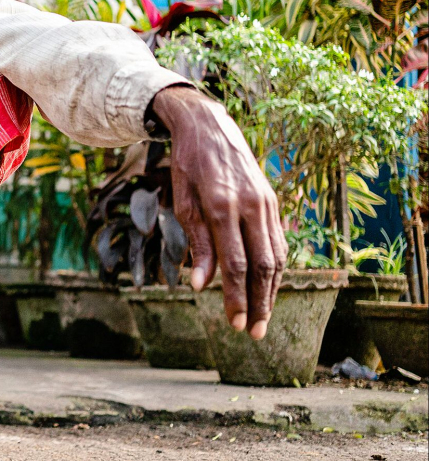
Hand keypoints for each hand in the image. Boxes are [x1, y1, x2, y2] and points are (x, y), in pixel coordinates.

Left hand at [152, 87, 287, 339]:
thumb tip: (202, 285)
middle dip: (259, 302)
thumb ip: (197, 244)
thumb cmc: (188, 166)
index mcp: (222, 205)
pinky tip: (268, 288)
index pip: (235, 262)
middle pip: (262, 265)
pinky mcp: (271, 201)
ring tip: (263, 319)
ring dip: (271, 291)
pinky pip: (277, 241)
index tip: (234, 323)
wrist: (209, 127)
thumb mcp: (183, 201)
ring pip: (276, 255)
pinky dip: (275, 268)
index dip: (236, 295)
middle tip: (253, 332)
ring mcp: (265, 203)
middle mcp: (250, 205)